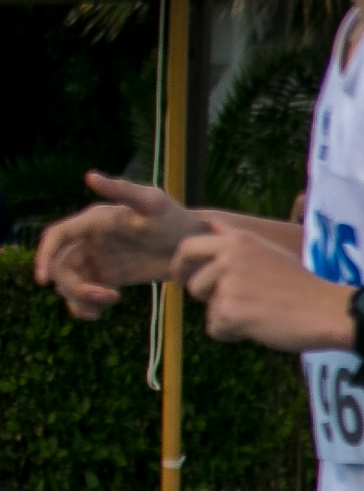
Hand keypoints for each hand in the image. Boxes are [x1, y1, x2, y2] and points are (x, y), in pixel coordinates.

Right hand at [33, 171, 207, 318]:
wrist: (194, 243)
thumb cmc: (174, 217)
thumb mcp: (152, 202)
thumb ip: (123, 190)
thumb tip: (90, 176)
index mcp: (93, 221)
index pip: (56, 237)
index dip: (44, 256)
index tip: (43, 280)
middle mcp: (88, 240)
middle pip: (61, 266)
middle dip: (74, 285)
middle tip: (106, 296)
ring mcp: (96, 260)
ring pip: (70, 283)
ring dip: (80, 298)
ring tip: (110, 302)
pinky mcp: (107, 278)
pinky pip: (84, 295)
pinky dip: (84, 306)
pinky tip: (97, 314)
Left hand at [173, 214, 348, 353]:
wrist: (327, 310)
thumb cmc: (303, 285)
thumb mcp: (270, 250)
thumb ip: (237, 240)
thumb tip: (212, 224)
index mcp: (237, 241)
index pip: (189, 247)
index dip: (180, 264)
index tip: (181, 276)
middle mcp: (228, 259)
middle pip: (192, 282)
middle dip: (201, 296)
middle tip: (216, 304)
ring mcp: (227, 285)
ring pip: (206, 307)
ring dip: (223, 316)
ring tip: (255, 315)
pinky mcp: (229, 312)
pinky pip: (215, 328)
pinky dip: (232, 334)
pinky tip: (258, 328)